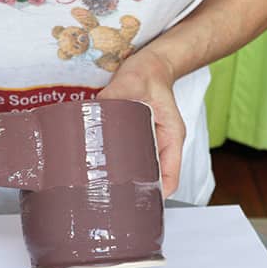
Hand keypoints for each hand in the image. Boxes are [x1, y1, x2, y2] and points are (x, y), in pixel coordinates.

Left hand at [97, 48, 183, 196]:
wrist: (149, 64)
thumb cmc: (148, 74)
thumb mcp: (132, 82)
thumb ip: (115, 96)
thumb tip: (95, 111)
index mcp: (171, 137)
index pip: (171, 175)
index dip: (159, 193)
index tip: (142, 202)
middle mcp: (161, 144)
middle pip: (155, 179)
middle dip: (139, 192)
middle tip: (118, 201)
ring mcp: (148, 143)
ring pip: (141, 172)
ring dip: (127, 182)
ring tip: (108, 191)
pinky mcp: (135, 139)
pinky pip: (129, 159)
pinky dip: (118, 168)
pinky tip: (101, 172)